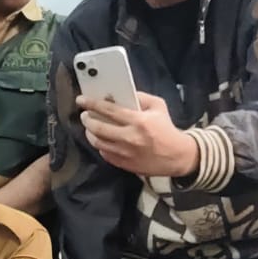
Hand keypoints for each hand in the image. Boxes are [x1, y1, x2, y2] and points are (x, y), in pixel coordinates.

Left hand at [78, 92, 197, 179]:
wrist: (175, 156)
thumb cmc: (166, 129)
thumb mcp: (158, 106)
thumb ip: (140, 97)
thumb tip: (120, 94)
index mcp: (139, 121)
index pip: (109, 110)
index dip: (92, 104)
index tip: (81, 100)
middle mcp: (129, 138)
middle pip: (98, 127)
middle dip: (87, 119)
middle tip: (85, 114)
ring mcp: (125, 153)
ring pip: (97, 142)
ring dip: (89, 132)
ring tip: (90, 126)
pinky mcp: (123, 164)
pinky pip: (103, 153)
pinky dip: (99, 145)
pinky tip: (101, 139)